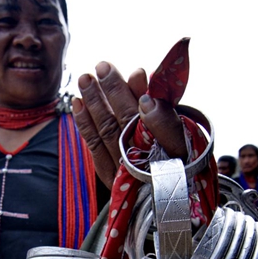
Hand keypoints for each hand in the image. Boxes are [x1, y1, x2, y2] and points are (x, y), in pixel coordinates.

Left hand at [72, 61, 186, 188]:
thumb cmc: (174, 156)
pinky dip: (85, 124)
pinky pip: (95, 147)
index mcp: (175, 153)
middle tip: (102, 66)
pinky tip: (78, 103)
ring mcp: (127, 173)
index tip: (138, 73)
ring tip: (85, 79)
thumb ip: (161, 107)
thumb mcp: (179, 135)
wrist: (161, 192)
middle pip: (129, 122)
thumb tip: (138, 75)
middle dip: (114, 91)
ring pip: (108, 131)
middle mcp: (151, 165)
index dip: (146, 97)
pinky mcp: (110, 177)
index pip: (162, 125)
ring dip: (95, 102)